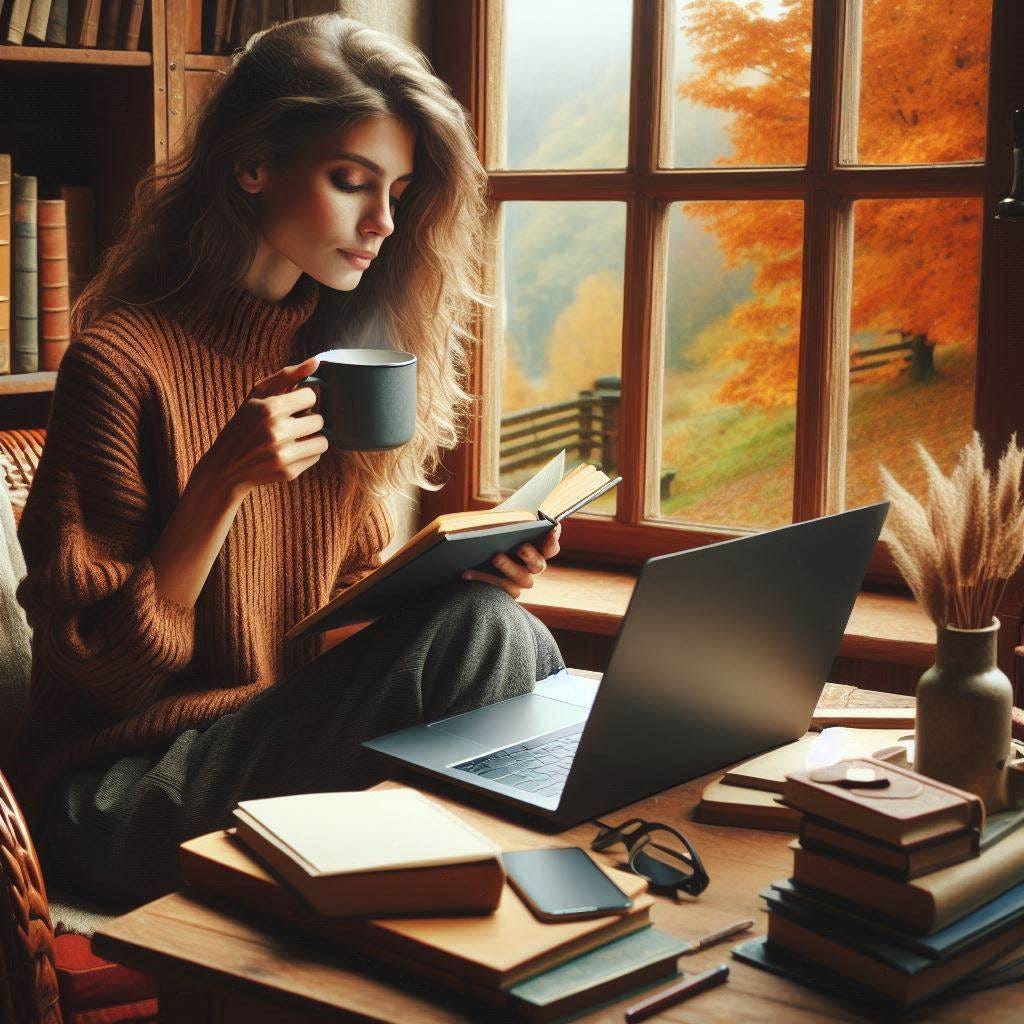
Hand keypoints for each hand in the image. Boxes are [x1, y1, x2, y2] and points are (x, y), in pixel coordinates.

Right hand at [196, 355, 328, 501]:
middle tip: (293, 422)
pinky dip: (307, 452)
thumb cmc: (244, 424)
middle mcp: (277, 432)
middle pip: (319, 420)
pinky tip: (290, 450)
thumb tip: (317, 361)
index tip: (293, 404)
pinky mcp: (289, 472)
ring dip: (313, 436)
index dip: (303, 399)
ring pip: (323, 441)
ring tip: (296, 436)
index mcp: (269, 409)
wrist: (226, 466)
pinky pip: (316, 457)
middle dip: (308, 419)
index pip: (311, 396)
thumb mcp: (258, 395)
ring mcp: (283, 455)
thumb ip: (288, 376)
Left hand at [462, 523, 561, 598]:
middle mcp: (532, 568)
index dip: (553, 540)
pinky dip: (485, 579)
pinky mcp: (506, 593)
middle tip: (521, 547)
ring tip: (496, 558)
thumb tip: (505, 517)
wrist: (471, 556)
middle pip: (538, 565)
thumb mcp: (498, 526)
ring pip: (523, 580)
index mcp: (536, 550)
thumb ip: (507, 522)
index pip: (551, 548)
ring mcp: (520, 582)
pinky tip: (468, 572)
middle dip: (531, 556)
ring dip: (510, 568)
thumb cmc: (491, 536)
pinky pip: (501, 589)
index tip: (552, 528)